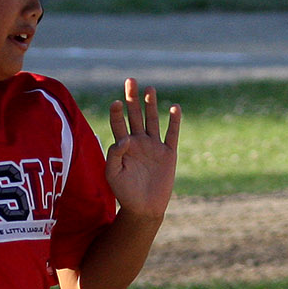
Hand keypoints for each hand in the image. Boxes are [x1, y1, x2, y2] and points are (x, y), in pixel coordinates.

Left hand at [105, 78, 179, 220]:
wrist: (144, 208)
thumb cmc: (124, 192)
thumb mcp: (113, 174)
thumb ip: (114, 155)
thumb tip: (124, 139)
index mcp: (123, 146)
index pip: (118, 124)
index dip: (117, 113)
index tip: (115, 103)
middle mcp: (138, 142)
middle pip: (135, 115)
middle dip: (132, 99)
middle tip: (131, 80)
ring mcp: (153, 147)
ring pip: (152, 121)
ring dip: (151, 105)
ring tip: (150, 89)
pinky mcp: (168, 154)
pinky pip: (171, 134)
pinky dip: (174, 122)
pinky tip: (174, 108)